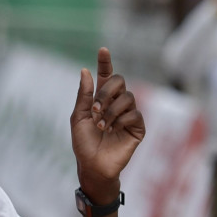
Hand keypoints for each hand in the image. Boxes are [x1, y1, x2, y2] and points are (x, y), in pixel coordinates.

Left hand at [70, 48, 145, 202]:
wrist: (92, 166)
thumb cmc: (84, 144)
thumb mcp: (78, 117)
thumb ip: (84, 95)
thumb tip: (85, 71)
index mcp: (101, 99)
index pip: (106, 76)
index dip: (105, 62)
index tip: (102, 50)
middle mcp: (116, 104)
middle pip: (119, 81)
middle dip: (106, 93)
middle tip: (95, 109)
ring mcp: (128, 115)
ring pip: (128, 97)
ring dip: (111, 110)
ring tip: (102, 126)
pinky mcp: (137, 127)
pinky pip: (134, 114)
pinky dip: (121, 120)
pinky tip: (113, 131)